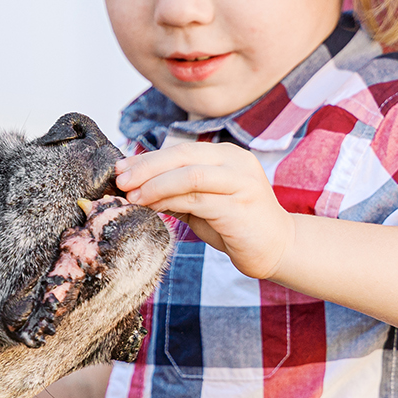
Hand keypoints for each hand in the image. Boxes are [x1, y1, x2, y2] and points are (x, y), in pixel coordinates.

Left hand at [114, 142, 295, 280]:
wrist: (277, 248)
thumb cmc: (235, 226)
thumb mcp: (201, 203)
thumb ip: (176, 192)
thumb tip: (134, 186)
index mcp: (226, 155)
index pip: (180, 149)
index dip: (147, 158)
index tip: (120, 168)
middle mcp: (236, 161)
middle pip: (182, 155)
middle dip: (146, 167)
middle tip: (120, 180)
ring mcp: (241, 182)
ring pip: (188, 174)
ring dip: (154, 184)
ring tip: (131, 196)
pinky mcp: (240, 206)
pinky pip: (197, 199)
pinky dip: (169, 201)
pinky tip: (152, 208)